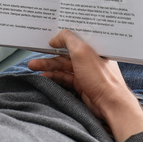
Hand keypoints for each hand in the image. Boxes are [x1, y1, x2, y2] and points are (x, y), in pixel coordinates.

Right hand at [28, 29, 142, 141]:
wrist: (110, 104)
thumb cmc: (101, 78)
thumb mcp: (82, 51)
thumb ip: (68, 39)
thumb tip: (56, 37)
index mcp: (94, 47)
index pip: (75, 38)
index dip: (60, 37)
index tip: (46, 37)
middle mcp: (90, 58)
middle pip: (65, 53)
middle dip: (48, 55)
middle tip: (34, 55)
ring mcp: (86, 72)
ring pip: (63, 66)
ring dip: (48, 66)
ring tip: (32, 66)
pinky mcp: (82, 85)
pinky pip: (64, 78)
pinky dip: (54, 77)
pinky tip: (44, 77)